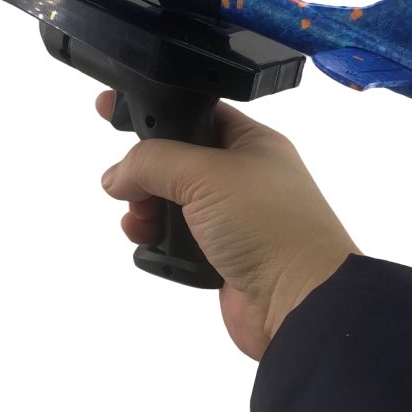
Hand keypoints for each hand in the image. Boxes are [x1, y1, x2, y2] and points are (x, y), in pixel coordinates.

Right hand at [96, 91, 361, 359]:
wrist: (301, 303)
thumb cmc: (265, 222)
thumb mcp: (206, 173)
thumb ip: (151, 162)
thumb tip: (115, 178)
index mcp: (250, 142)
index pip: (194, 112)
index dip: (154, 109)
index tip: (110, 108)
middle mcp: (241, 175)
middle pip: (174, 159)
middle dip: (144, 171)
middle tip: (126, 185)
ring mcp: (231, 217)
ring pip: (169, 200)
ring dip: (144, 208)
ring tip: (140, 222)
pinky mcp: (218, 255)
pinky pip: (174, 237)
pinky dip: (155, 239)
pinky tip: (147, 243)